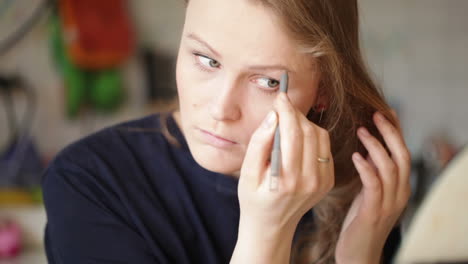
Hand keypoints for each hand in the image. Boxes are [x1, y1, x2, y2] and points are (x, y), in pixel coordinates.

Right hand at [238, 92, 334, 233]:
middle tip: (282, 106)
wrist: (271, 227)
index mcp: (287, 179)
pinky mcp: (328, 180)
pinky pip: (324, 147)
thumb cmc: (253, 199)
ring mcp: (322, 181)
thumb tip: (274, 116)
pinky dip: (312, 136)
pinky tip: (298, 139)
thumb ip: (259, 144)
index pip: (293, 133)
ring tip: (288, 123)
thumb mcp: (246, 173)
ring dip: (305, 123)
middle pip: (309, 131)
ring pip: (320, 136)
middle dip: (295, 113)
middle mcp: (309, 180)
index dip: (287, 110)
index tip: (280, 97)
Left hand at [335, 110, 410, 263]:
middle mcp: (400, 193)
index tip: (386, 112)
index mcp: (400, 188)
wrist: (359, 254)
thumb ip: (373, 174)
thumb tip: (367, 149)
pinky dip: (367, 167)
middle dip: (390, 133)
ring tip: (361, 131)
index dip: (396, 132)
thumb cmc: (360, 223)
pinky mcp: (374, 211)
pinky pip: (374, 184)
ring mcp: (389, 203)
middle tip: (375, 115)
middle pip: (401, 155)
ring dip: (376, 146)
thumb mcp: (369, 194)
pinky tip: (356, 156)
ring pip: (390, 167)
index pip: (402, 153)